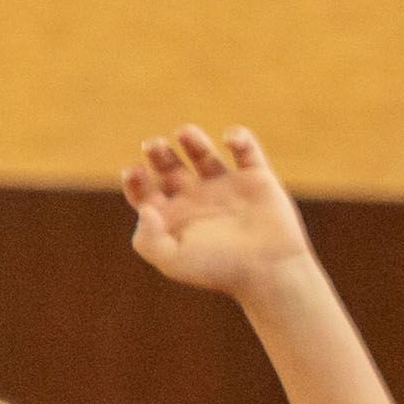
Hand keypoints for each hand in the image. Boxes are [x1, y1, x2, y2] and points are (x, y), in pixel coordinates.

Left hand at [123, 129, 320, 301]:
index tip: (135, 171)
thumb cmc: (218, 269)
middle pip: (169, 166)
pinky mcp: (257, 178)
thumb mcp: (172, 259)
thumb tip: (145, 208)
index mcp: (173, 217)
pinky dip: (240, 139)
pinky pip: (247, 151)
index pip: (145, 191)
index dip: (136, 179)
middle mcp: (197, 198)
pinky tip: (230, 139)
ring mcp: (227, 186)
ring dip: (192, 140)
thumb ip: (147, 238)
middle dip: (158, 153)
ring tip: (184, 133)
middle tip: (153, 145)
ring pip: (203, 154)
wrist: (268, 270)